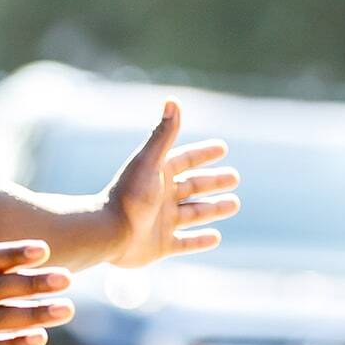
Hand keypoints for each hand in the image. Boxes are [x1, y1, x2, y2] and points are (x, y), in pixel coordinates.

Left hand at [102, 101, 238, 267]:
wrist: (110, 233)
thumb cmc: (129, 194)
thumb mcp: (150, 161)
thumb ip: (164, 133)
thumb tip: (173, 100)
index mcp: (158, 175)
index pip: (185, 160)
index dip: (203, 154)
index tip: (223, 148)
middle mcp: (160, 197)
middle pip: (193, 187)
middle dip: (213, 182)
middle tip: (235, 178)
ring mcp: (161, 222)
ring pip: (194, 214)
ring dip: (214, 209)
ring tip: (234, 204)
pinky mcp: (161, 245)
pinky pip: (185, 243)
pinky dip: (201, 241)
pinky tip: (216, 237)